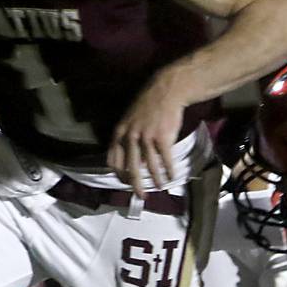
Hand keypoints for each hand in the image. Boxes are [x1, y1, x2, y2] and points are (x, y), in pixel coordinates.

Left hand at [107, 72, 186, 193]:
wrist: (166, 90)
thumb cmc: (149, 104)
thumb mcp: (131, 118)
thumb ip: (128, 137)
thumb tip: (132, 158)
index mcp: (120, 132)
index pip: (113, 159)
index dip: (118, 174)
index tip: (125, 182)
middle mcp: (131, 136)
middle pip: (130, 167)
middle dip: (135, 184)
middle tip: (141, 195)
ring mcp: (147, 137)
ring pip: (149, 166)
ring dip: (155, 180)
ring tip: (160, 187)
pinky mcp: (162, 137)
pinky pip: (165, 160)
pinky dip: (169, 171)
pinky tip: (172, 177)